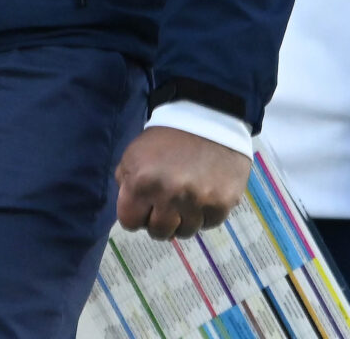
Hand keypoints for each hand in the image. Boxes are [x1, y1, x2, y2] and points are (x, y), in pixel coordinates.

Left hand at [114, 127, 249, 239]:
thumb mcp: (135, 154)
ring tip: (187, 197)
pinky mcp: (222, 204)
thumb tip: (133, 212)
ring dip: (183, 219)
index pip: (130, 222)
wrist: (210, 117)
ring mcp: (198, 202)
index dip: (136, 214)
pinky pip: (208, 224)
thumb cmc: (168, 137)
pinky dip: (204, 214)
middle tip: (166, 202)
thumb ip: (126, 183)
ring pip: (185, 232)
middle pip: (158, 232)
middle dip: (159, 219)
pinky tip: (204, 194)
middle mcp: (169, 196)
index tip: (144, 205)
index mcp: (142, 183)